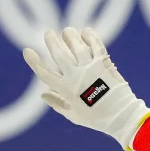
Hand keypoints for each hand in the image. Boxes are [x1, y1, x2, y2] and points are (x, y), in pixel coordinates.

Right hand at [23, 28, 149, 150]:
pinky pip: (95, 45)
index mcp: (66, 90)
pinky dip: (90, 37)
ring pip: (76, 46)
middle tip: (48, 33)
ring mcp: (90, 68)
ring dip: (70, 36)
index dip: (34, 61)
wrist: (122, 116)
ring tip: (67, 32)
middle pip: (59, 54)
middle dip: (51, 41)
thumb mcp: (74, 116)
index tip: (27, 51)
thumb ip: (57, 104)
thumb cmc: (97, 119)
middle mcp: (76, 77)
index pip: (44, 73)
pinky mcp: (104, 62)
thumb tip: (42, 94)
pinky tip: (86, 32)